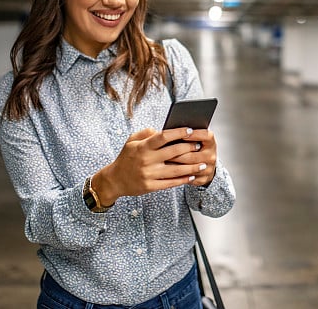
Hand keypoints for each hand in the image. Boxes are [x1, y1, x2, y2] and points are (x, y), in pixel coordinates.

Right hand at [93, 127, 212, 205]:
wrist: (114, 180)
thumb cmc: (126, 158)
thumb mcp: (131, 141)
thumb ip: (146, 133)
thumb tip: (164, 130)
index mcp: (143, 147)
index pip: (163, 137)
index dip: (178, 132)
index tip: (190, 130)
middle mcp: (146, 160)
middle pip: (173, 152)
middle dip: (189, 148)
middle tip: (199, 146)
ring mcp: (149, 174)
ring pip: (176, 170)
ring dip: (192, 167)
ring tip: (203, 164)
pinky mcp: (150, 186)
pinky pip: (170, 183)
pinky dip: (183, 180)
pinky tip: (192, 176)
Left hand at [165, 127, 217, 186]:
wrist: (204, 165)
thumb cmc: (195, 148)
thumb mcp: (195, 138)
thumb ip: (186, 134)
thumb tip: (172, 130)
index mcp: (210, 142)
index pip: (205, 136)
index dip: (194, 134)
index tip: (182, 133)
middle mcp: (211, 155)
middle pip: (193, 154)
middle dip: (178, 152)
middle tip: (165, 150)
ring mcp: (208, 168)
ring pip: (189, 166)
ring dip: (176, 163)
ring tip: (164, 160)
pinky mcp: (203, 179)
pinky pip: (188, 177)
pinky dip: (178, 174)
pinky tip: (169, 170)